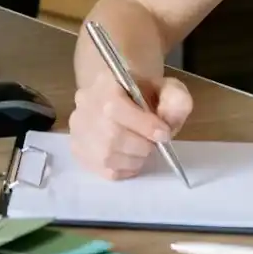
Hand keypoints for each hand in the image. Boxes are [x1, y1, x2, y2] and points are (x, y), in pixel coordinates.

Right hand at [68, 69, 192, 179]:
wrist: (119, 96)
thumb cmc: (144, 94)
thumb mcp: (165, 88)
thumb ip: (174, 100)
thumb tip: (166, 126)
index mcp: (104, 83)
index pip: (115, 108)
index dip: (144, 126)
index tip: (164, 134)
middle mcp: (84, 106)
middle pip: (112, 137)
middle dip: (142, 145)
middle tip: (152, 143)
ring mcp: (78, 130)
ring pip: (108, 157)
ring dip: (135, 159)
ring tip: (141, 148)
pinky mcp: (78, 151)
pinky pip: (106, 170)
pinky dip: (125, 168)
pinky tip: (130, 155)